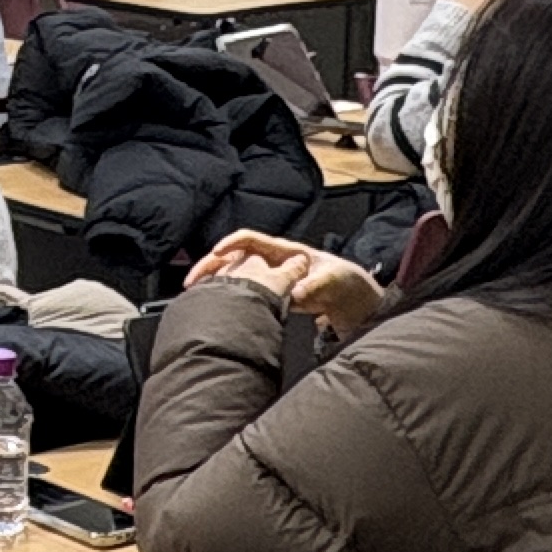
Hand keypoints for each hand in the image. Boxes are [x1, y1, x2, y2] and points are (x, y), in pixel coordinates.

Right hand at [183, 230, 388, 336]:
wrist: (358, 305)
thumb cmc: (348, 285)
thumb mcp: (334, 282)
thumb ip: (314, 285)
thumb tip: (293, 291)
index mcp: (286, 253)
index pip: (251, 239)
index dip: (231, 243)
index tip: (216, 254)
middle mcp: (275, 264)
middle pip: (234, 258)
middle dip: (210, 266)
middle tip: (193, 282)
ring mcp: (272, 281)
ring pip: (235, 276)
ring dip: (215, 283)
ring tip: (197, 297)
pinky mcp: (272, 299)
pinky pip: (245, 295)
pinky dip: (228, 300)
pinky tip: (218, 311)